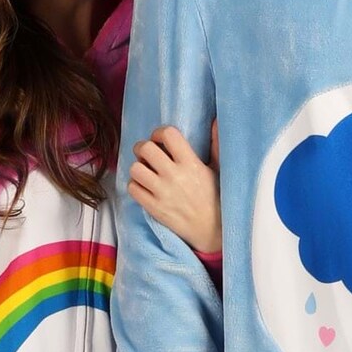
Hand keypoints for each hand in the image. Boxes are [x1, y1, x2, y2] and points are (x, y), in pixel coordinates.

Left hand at [128, 121, 221, 257]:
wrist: (211, 230)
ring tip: (146, 171)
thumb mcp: (218, 169)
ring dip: (138, 167)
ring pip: (135, 169)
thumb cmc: (215, 198)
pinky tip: (144, 186)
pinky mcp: (154, 208)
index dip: (159, 133)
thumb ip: (215, 144)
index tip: (160, 139)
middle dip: (143, 148)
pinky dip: (135, 185)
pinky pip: (133, 189)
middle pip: (146, 149)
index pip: (168, 135)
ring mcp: (162, 193)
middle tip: (147, 154)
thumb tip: (215, 121)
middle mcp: (174, 176)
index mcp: (191, 163)